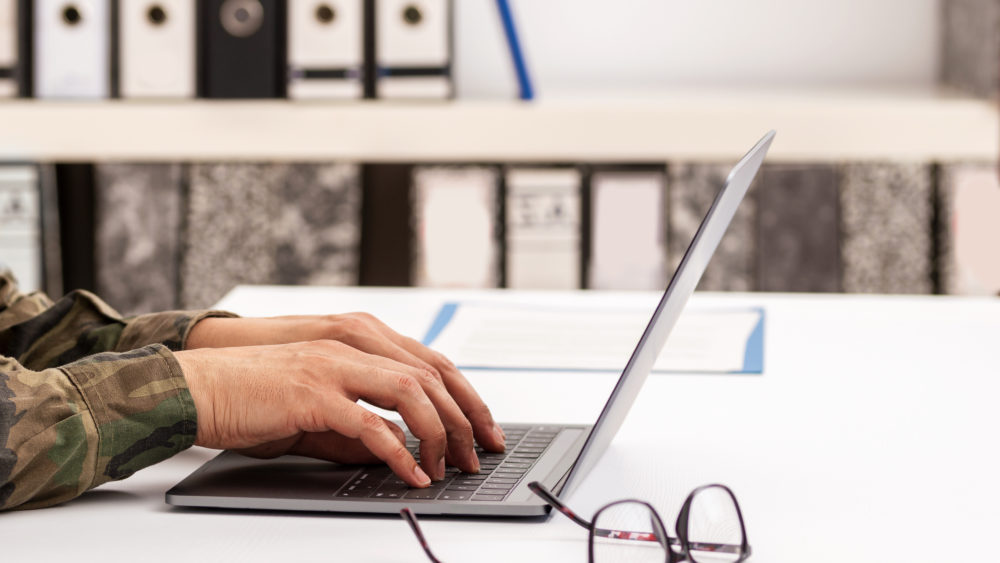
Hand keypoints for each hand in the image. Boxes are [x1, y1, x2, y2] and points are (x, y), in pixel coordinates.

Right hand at [180, 314, 505, 484]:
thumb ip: (355, 425)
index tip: (483, 429)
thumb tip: (391, 450)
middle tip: (478, 454)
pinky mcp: (313, 393)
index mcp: (355, 343)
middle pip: (431, 376)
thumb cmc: (249, 398)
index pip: (429, 364)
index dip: (463, 396)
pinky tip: (410, 474)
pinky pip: (371, 424)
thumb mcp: (315, 411)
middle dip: (464, 418)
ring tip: (447, 467)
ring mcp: (334, 366)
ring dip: (437, 433)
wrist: (195, 388)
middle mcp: (351, 346)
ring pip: (411, 393)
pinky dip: (399, 452)